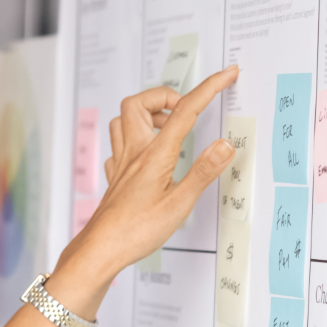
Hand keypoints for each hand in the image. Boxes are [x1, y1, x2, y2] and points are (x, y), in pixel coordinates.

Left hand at [58, 66, 239, 298]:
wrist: (100, 251)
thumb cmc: (134, 232)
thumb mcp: (178, 205)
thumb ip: (202, 173)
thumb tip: (224, 146)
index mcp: (154, 156)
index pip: (184, 111)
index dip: (208, 89)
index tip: (226, 75)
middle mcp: (133, 154)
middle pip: (137, 103)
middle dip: (163, 95)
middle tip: (184, 107)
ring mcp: (121, 165)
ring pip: (122, 121)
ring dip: (144, 113)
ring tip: (166, 124)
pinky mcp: (115, 178)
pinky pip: (118, 146)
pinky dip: (132, 139)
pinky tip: (145, 153)